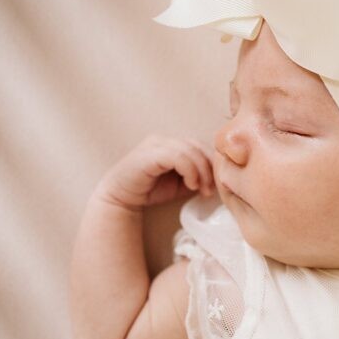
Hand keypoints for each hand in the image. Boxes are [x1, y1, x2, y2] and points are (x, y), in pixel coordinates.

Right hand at [95, 134, 216, 210]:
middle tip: (210, 190)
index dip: (211, 164)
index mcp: (172, 143)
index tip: (213, 186)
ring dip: (201, 172)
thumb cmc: (151, 190)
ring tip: (201, 189)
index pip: (201, 146)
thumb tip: (218, 176)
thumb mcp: (181, 183)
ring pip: (191, 150)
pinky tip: (190, 185)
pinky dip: (190, 170)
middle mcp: (164, 139)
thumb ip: (197, 175)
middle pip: (198, 146)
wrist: (121, 198)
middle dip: (209, 168)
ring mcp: (156, 144)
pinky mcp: (150, 154)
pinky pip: (179, 156)